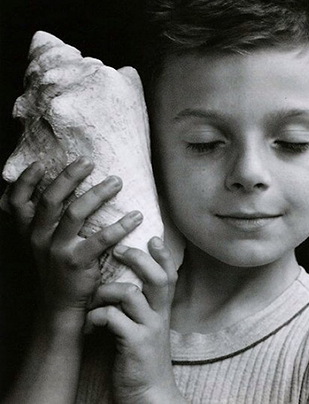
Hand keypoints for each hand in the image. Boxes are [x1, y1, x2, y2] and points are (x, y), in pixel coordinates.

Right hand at [7, 157, 142, 324]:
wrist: (60, 303)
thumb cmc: (56, 264)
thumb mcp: (41, 242)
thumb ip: (43, 219)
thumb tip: (58, 184)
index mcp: (28, 230)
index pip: (16, 202)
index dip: (25, 181)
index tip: (39, 163)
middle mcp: (38, 238)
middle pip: (50, 200)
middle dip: (69, 177)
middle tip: (88, 161)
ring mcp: (57, 250)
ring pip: (75, 213)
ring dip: (98, 194)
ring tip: (116, 181)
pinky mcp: (78, 262)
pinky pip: (101, 239)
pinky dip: (120, 225)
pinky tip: (136, 216)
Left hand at [84, 238, 184, 403]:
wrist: (149, 395)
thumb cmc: (142, 358)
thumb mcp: (147, 328)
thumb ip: (141, 307)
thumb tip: (124, 284)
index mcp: (162, 310)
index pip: (169, 275)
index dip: (163, 255)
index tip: (153, 236)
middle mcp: (159, 315)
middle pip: (158, 277)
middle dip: (139, 258)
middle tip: (120, 249)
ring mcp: (149, 329)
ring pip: (131, 293)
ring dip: (107, 290)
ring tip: (95, 296)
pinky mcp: (135, 344)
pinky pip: (113, 318)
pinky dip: (97, 315)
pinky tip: (91, 323)